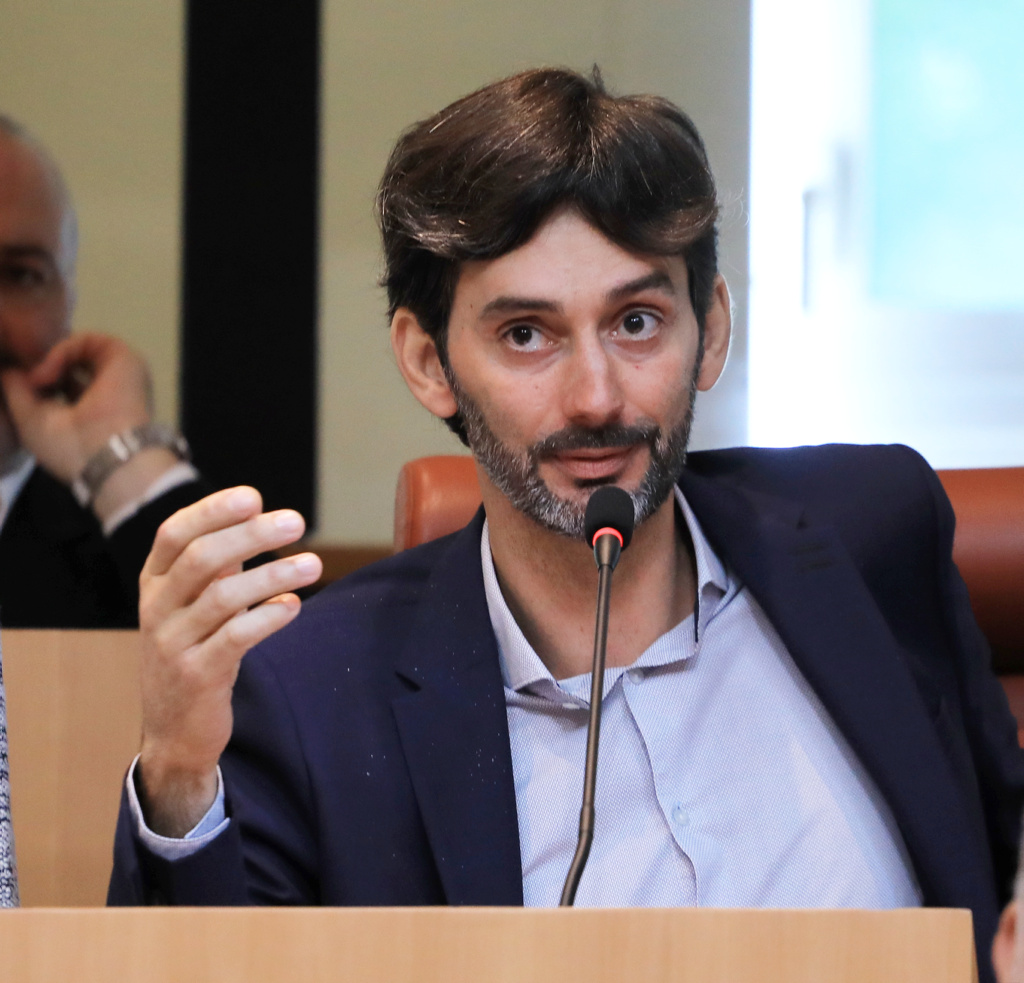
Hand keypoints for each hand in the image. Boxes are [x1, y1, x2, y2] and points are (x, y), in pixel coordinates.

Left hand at [0, 332, 152, 483]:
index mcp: (91, 412)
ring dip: (51, 360)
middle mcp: (107, 392)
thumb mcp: (30, 420)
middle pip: (70, 365)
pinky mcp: (125, 358)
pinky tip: (48, 373)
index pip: (64, 385)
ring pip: (78, 350)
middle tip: (28, 379)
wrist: (105, 453)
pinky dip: (62, 351)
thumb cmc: (70, 447)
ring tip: (38, 380)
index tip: (19, 383)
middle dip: (44, 366)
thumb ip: (16, 389)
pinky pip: (87, 341)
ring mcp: (116, 375)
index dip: (39, 380)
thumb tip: (9, 368)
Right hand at [135, 486, 322, 836]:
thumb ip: (217, 567)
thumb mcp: (193, 605)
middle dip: (251, 535)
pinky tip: (295, 605)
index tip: (254, 496)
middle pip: (202, 558)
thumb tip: (257, 518)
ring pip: (222, 597)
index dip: (212, 510)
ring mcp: (172, 644)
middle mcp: (157, 608)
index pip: (175, 533)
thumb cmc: (192, 652)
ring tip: (314, 565)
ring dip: (273, 575)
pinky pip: (234, 638)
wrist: (173, 731)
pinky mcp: (196, 676)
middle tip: (296, 521)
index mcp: (155, 582)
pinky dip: (268, 617)